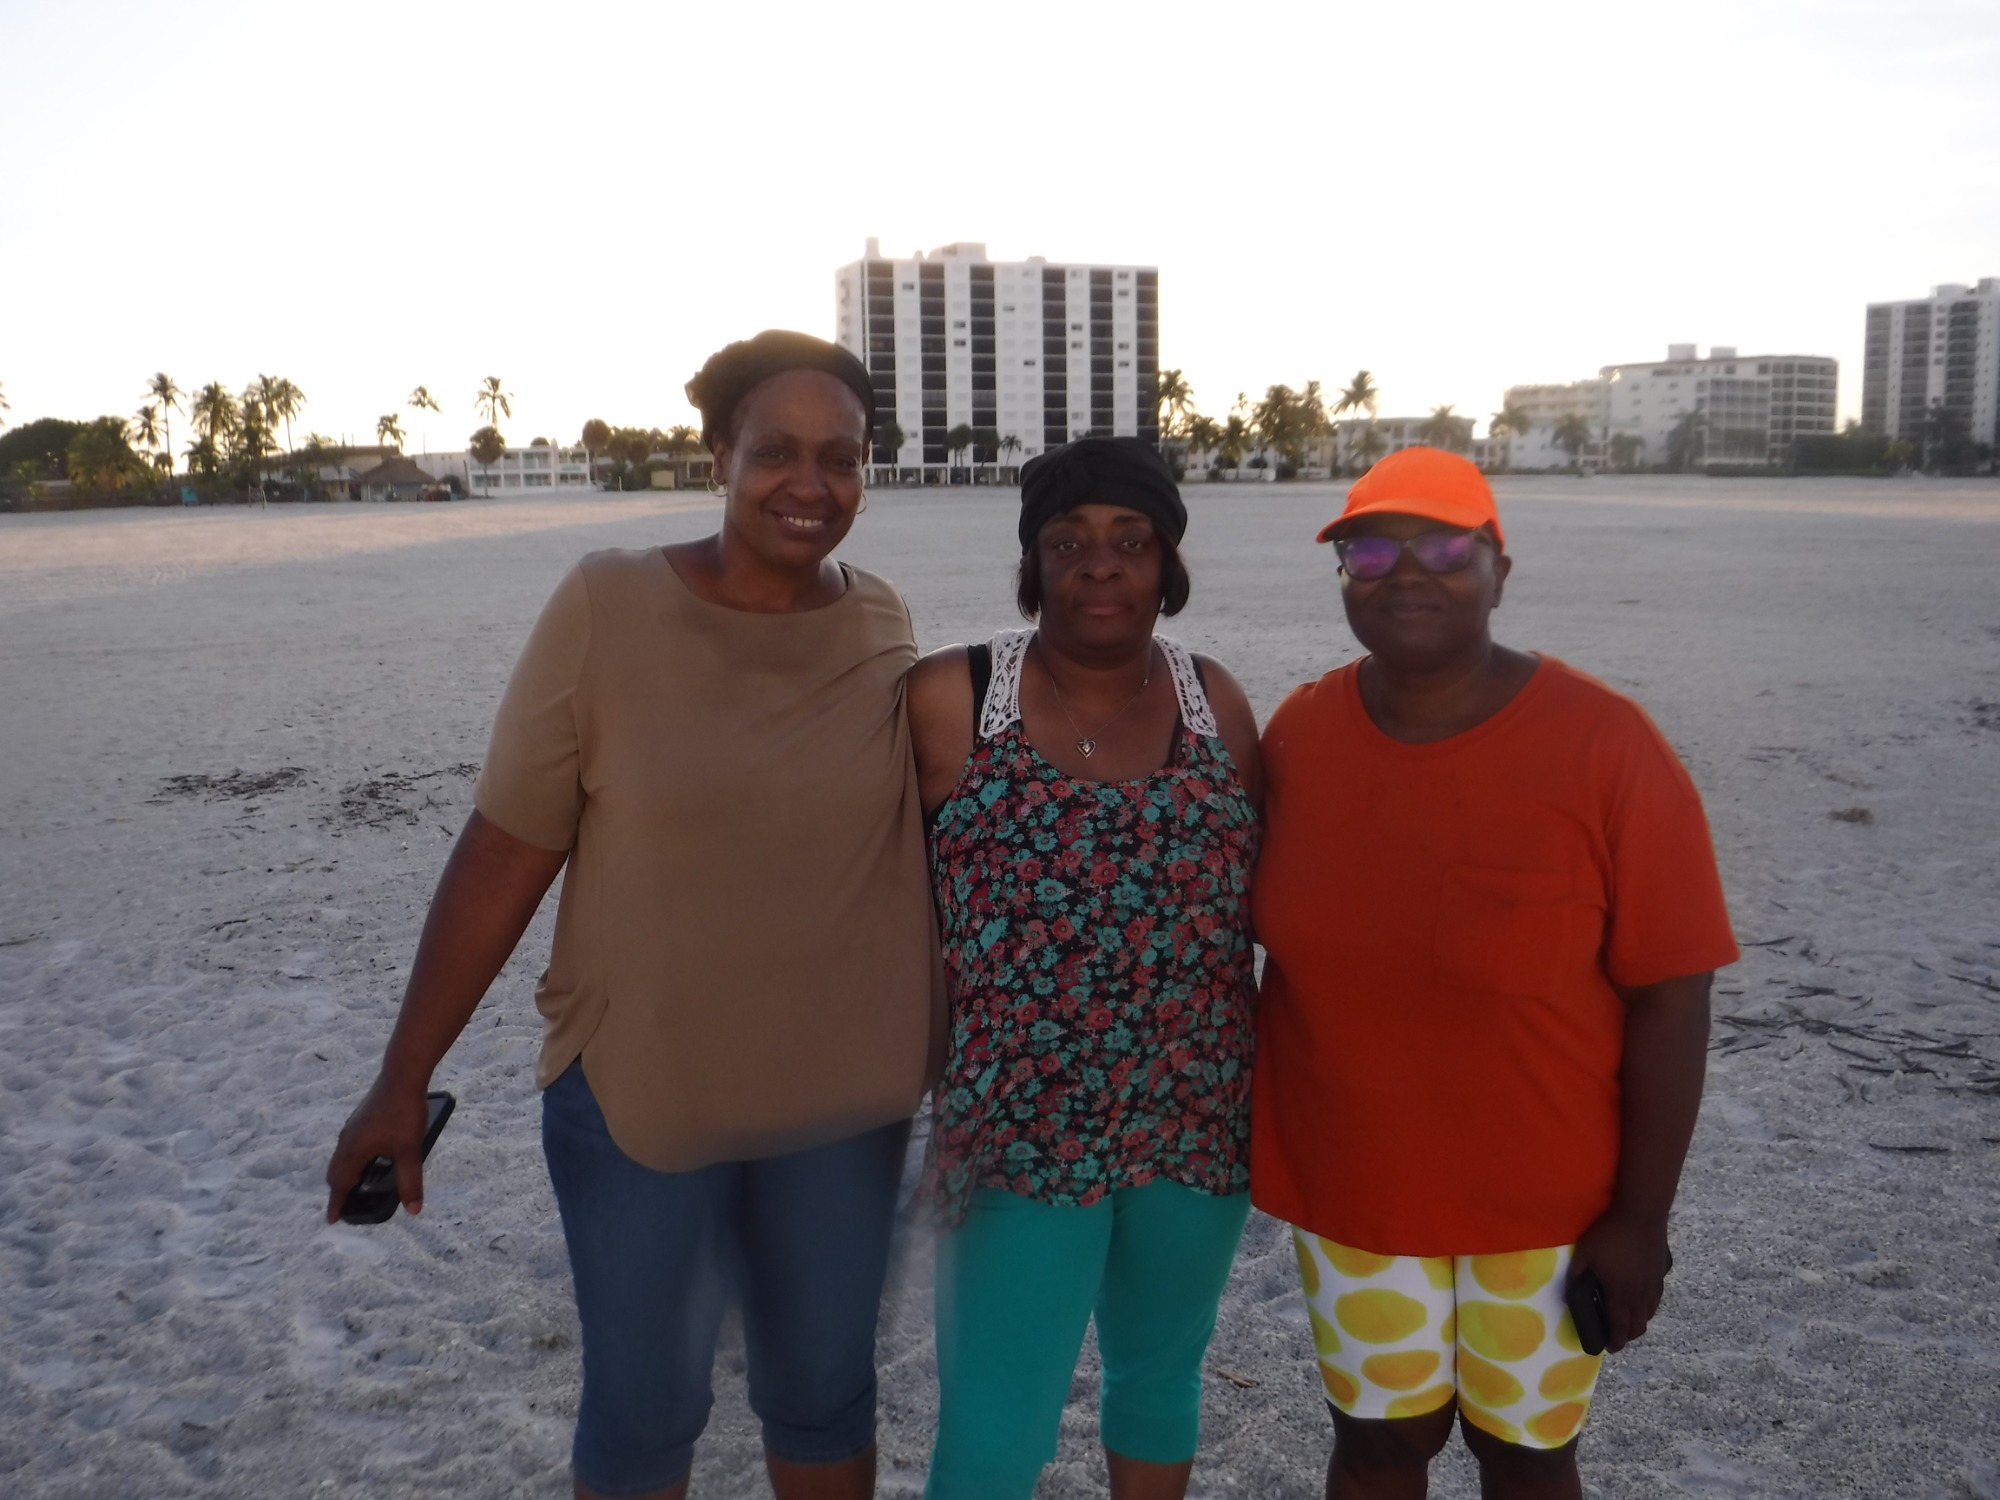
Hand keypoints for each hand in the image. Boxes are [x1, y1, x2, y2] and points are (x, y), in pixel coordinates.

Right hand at [324, 1072, 430, 1221]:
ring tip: (357, 1184)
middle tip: (346, 1205)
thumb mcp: (409, 1150)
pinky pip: (349, 1145)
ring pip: (342, 1157)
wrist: (402, 1075)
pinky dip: (352, 1159)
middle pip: (336, 1173)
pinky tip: (370, 1157)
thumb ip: (410, 1181)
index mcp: (353, 1151)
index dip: (337, 1204)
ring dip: (346, 1173)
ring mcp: (352, 1127)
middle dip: (340, 1191)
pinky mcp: (360, 1118)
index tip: (332, 1219)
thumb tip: (413, 1209)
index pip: (340, 1185)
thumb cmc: (404, 1112)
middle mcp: (347, 1140)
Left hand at [1569, 1208, 1669, 1352]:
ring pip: (1648, 1315)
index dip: (1615, 1340)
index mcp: (1620, 1293)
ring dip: (1638, 1324)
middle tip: (1616, 1337)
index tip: (1610, 1348)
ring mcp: (1653, 1285)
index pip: (1619, 1326)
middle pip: (1637, 1326)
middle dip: (1627, 1336)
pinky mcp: (1659, 1274)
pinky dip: (1648, 1310)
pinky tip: (1641, 1304)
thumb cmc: (1609, 1234)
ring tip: (1627, 1323)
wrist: (1641, 1215)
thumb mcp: (1584, 1254)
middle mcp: (1640, 1295)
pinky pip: (1656, 1301)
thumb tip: (1568, 1297)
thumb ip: (1576, 1277)